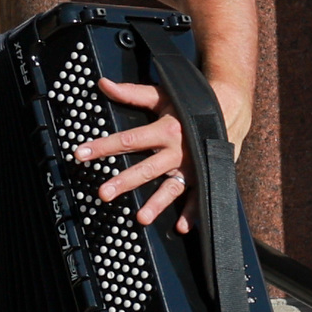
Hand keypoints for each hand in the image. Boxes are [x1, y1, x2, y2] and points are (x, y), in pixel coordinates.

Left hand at [79, 76, 224, 233]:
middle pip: (146, 169)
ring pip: (171, 188)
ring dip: (157, 204)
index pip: (128, 140)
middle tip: (104, 193)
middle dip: (124, 181)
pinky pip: (198, 198)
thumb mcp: (162, 95)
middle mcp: (177, 151)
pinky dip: (193, 214)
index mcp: (165, 130)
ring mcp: (191, 167)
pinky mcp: (204, 176)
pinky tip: (182, 227)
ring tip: (140, 218)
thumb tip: (103, 84)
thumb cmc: (192, 104)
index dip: (103, 146)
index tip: (81, 154)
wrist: (230, 109)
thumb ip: (132, 93)